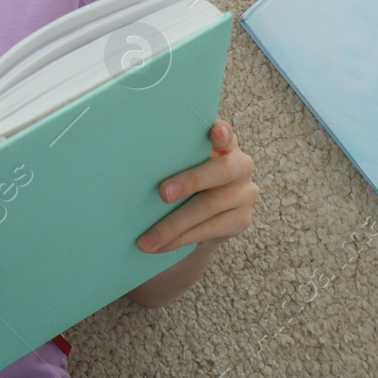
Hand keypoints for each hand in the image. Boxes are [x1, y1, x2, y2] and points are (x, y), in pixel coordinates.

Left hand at [136, 119, 256, 253]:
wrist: (200, 218)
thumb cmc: (182, 178)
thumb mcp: (180, 163)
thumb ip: (172, 155)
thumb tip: (133, 154)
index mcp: (224, 144)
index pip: (226, 134)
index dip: (222, 133)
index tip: (215, 131)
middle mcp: (240, 166)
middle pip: (220, 171)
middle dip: (189, 182)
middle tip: (162, 193)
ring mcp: (244, 194)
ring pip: (210, 207)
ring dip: (174, 224)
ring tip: (147, 239)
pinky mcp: (241, 220)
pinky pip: (210, 230)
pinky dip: (181, 239)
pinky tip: (161, 246)